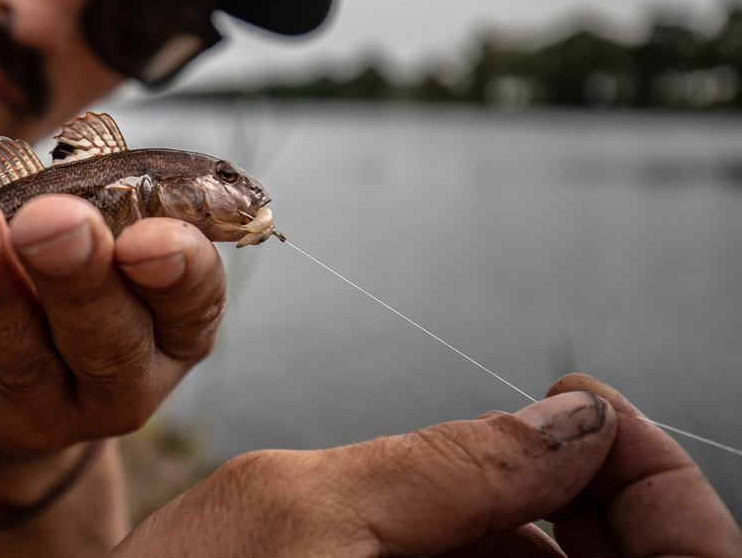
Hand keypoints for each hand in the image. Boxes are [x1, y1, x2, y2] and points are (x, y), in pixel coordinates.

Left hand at [0, 194, 225, 524]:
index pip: (189, 305)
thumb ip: (112, 202)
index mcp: (167, 334)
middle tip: (50, 219)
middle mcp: (112, 383)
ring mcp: (30, 409)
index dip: (176, 271)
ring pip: (13, 351)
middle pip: (102, 337)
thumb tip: (90, 141)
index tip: (147, 235)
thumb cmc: (69, 294)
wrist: (6, 405)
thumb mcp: (110, 250)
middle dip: (74, 273)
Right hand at [113, 373, 741, 556]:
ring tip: (432, 490)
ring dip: (508, 528)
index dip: (659, 496)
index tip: (594, 414)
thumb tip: (573, 420)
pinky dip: (459, 556)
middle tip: (537, 426)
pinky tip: (409, 531)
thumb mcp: (300, 516)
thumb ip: (446, 468)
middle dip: (574, 500)